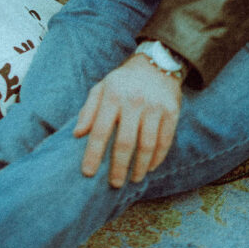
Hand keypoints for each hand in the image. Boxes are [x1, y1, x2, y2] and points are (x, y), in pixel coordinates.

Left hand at [73, 54, 181, 187]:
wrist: (156, 64)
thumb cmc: (123, 81)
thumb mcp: (101, 88)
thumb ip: (88, 110)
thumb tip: (77, 134)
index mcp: (113, 95)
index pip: (100, 130)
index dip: (93, 153)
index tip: (87, 172)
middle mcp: (134, 101)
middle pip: (125, 142)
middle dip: (118, 167)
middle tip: (114, 184)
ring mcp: (154, 107)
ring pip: (147, 145)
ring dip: (139, 167)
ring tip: (133, 178)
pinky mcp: (171, 112)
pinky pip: (164, 141)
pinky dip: (157, 158)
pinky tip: (149, 167)